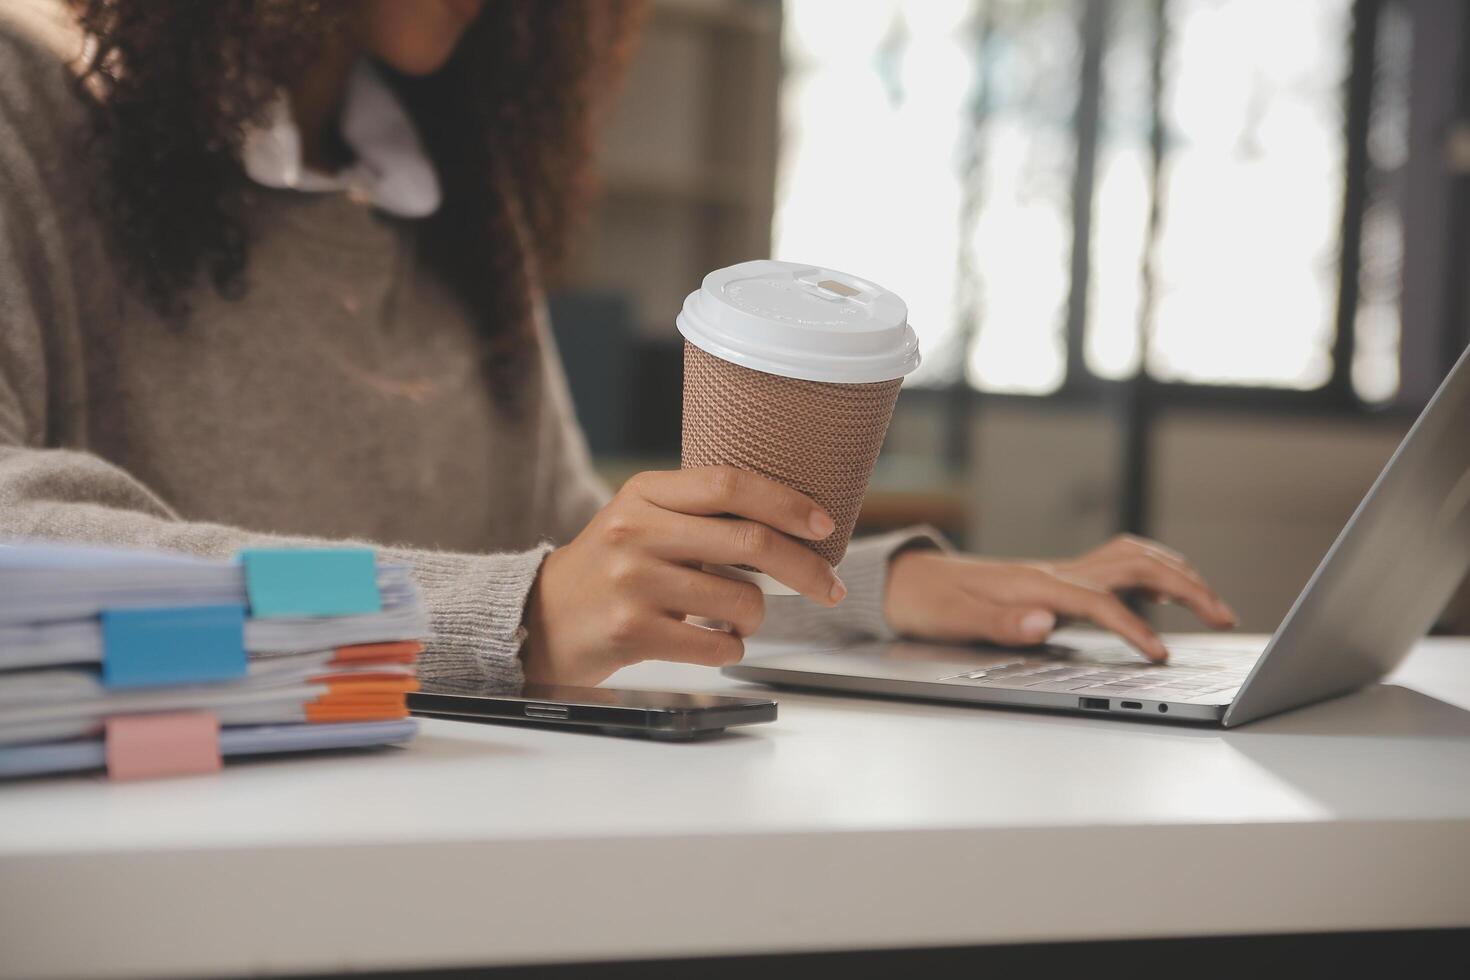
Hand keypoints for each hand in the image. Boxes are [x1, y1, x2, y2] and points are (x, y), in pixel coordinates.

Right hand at [521, 466, 844, 685]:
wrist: (543, 618)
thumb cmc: (610, 568)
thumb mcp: (642, 518)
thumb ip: (701, 513)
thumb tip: (792, 527)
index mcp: (646, 493)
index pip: (732, 485)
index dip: (788, 503)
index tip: (825, 526)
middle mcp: (637, 531)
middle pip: (750, 543)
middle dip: (805, 568)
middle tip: (829, 587)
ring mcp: (633, 581)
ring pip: (740, 602)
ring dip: (755, 618)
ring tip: (734, 619)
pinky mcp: (632, 631)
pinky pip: (717, 645)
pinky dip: (730, 648)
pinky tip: (712, 641)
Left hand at [883, 535, 1237, 661]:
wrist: (909, 581)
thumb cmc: (930, 602)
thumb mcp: (956, 620)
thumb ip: (1001, 623)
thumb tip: (1045, 621)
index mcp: (1036, 585)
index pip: (1101, 603)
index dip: (1135, 628)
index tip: (1161, 656)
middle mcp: (1054, 572)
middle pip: (1135, 565)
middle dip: (1186, 588)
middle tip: (1224, 616)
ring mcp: (1058, 571)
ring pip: (1132, 558)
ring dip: (1178, 574)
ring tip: (1212, 603)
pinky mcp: (1057, 577)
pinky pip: (1116, 564)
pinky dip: (1152, 572)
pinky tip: (1163, 593)